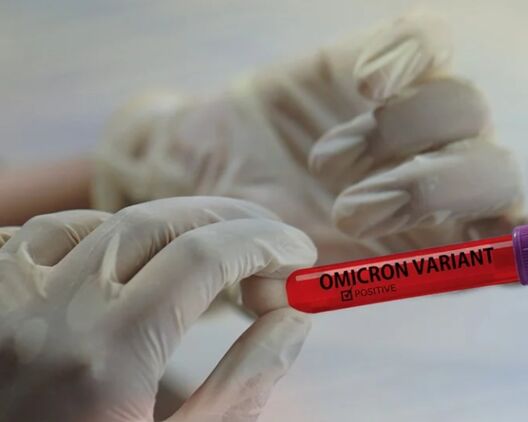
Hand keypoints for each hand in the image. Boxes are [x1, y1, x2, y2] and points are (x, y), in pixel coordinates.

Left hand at [0, 197, 315, 421]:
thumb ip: (246, 382)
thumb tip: (294, 316)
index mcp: (105, 359)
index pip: (203, 256)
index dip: (265, 244)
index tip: (300, 254)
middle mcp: (45, 318)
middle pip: (154, 223)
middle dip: (226, 222)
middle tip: (269, 245)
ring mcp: (1, 307)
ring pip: (91, 224)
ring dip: (160, 229)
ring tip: (202, 258)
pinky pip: (31, 239)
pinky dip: (86, 236)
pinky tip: (118, 264)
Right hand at [95, 13, 527, 289]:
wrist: (217, 167)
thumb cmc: (253, 231)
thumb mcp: (268, 271)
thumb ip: (285, 284)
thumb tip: (300, 273)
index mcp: (437, 242)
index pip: (526, 245)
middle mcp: (449, 176)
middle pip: (498, 172)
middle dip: (430, 193)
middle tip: (353, 213)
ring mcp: (427, 114)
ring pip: (464, 107)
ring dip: (392, 140)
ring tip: (327, 164)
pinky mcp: (397, 60)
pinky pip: (427, 44)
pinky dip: (404, 60)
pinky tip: (364, 82)